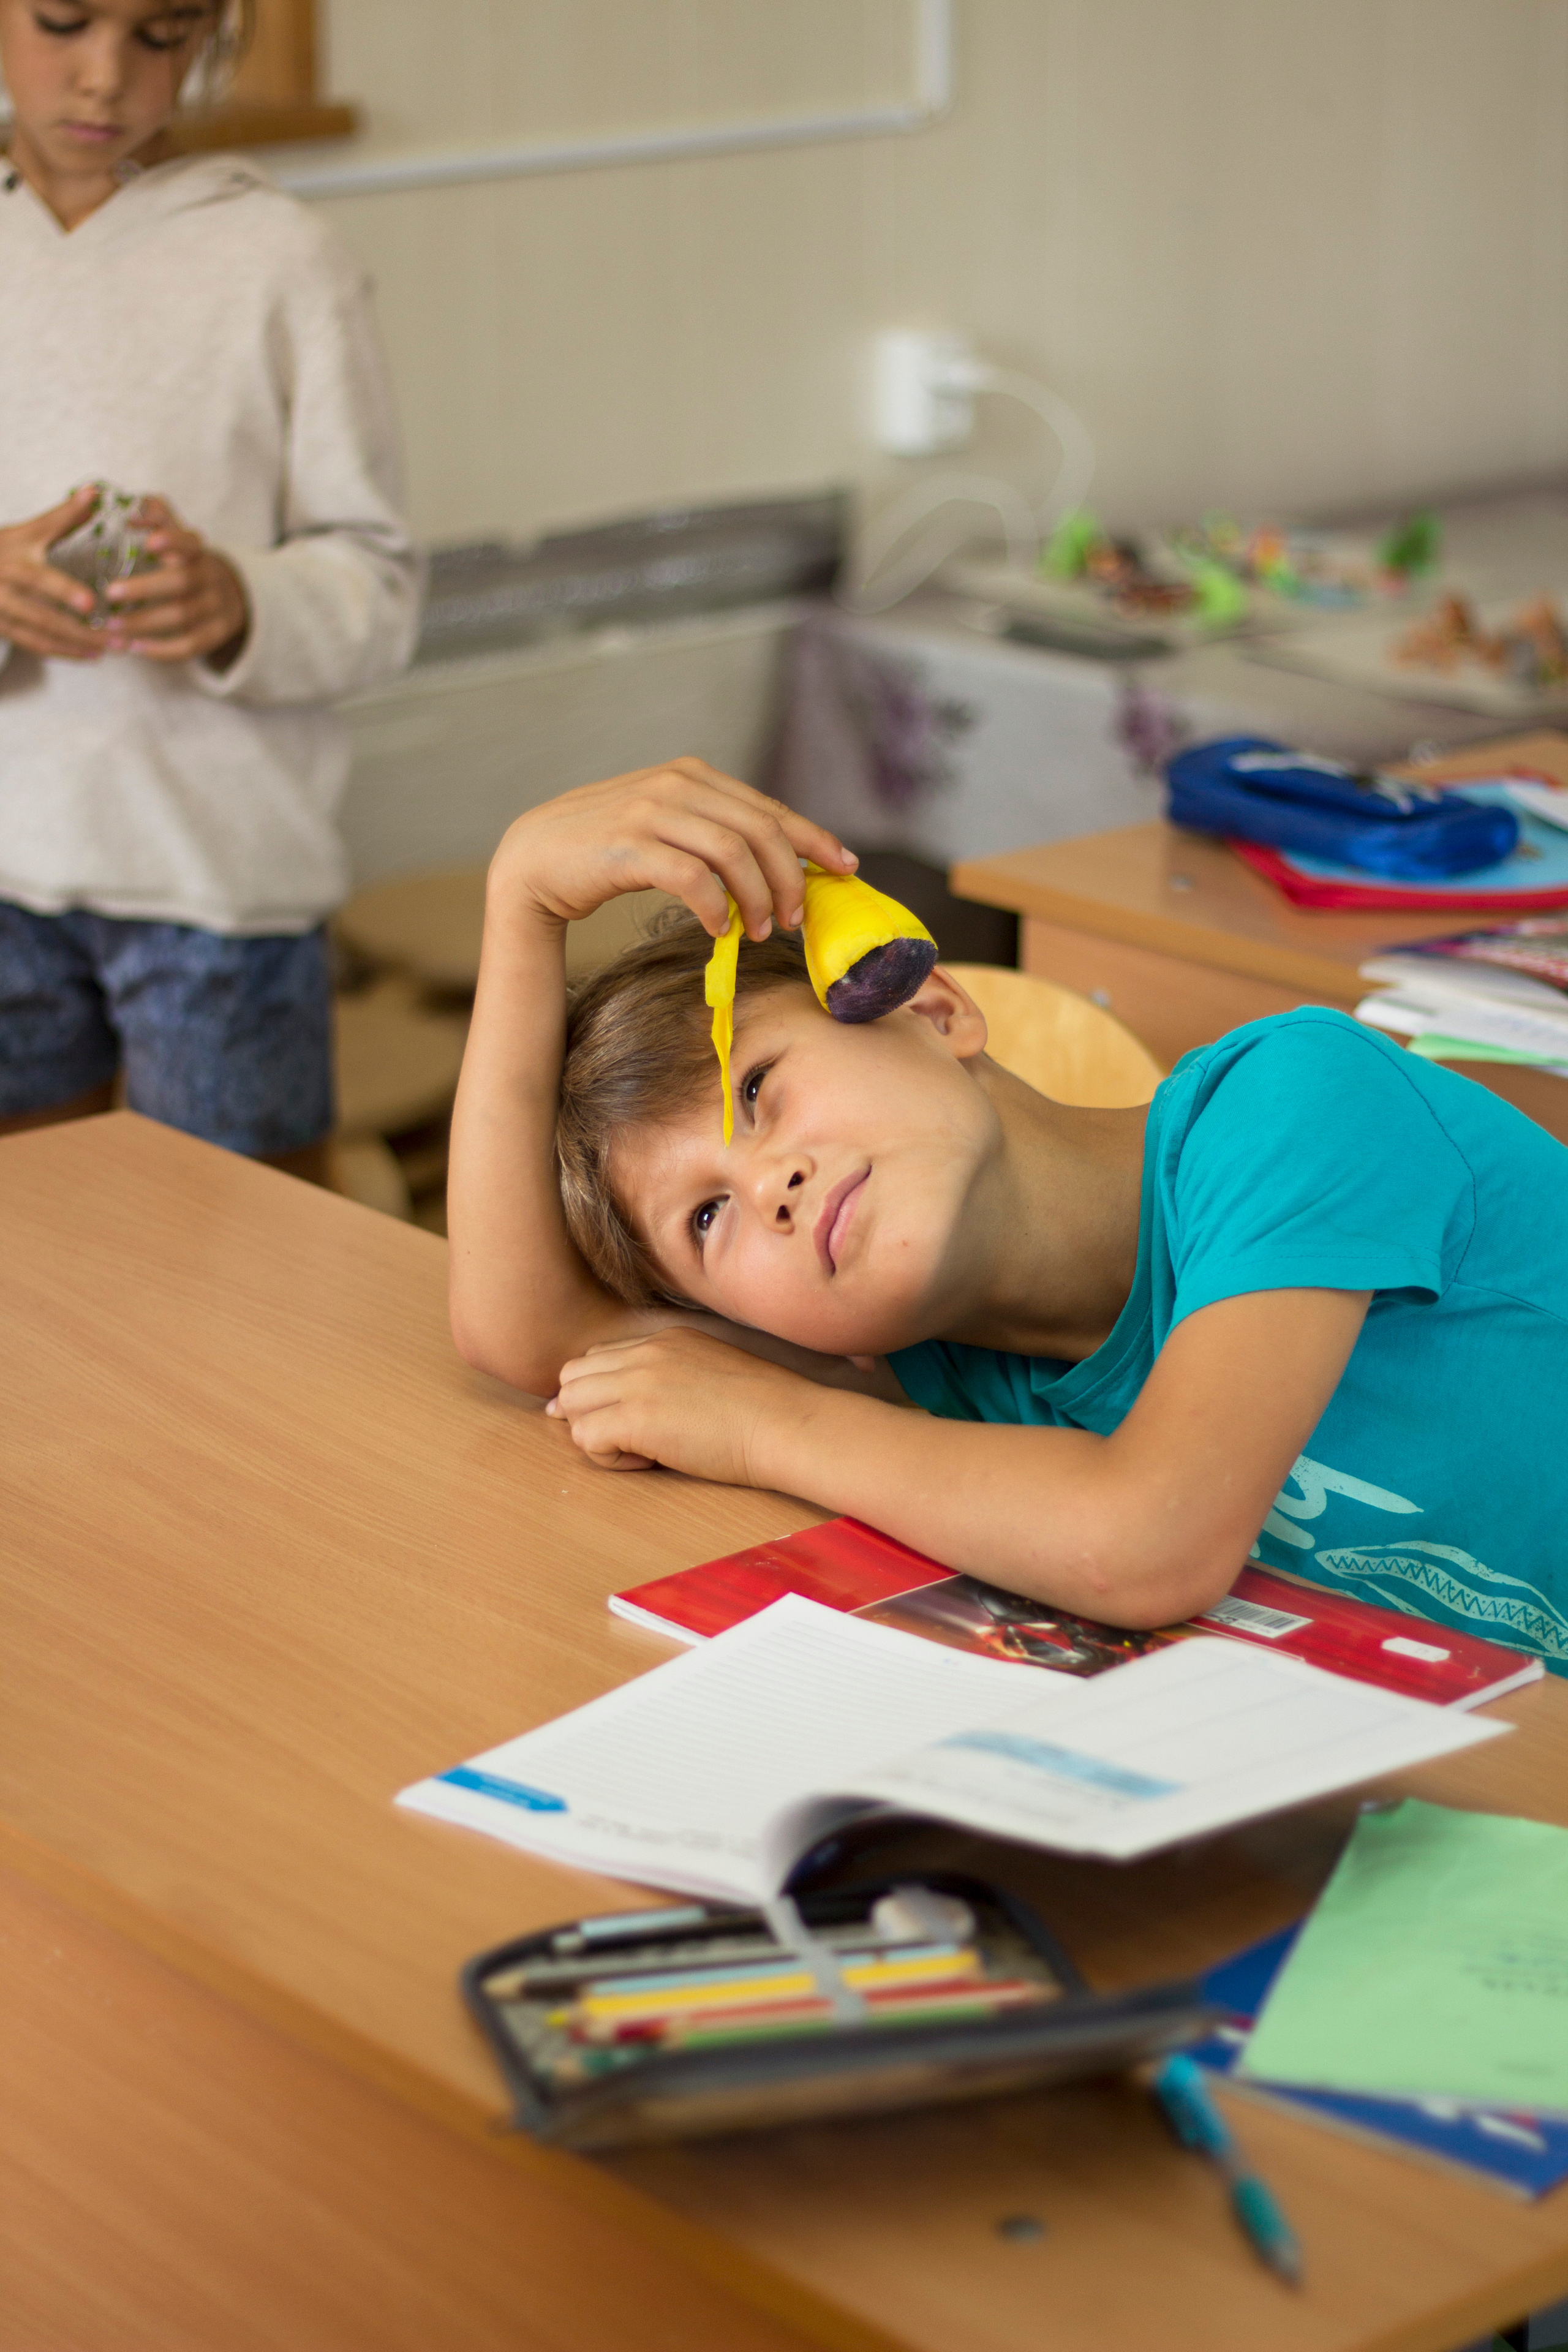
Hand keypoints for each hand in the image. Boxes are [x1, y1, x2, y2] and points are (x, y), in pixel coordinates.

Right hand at [0, 486, 107, 659]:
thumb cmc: (3, 549)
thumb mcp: (28, 531)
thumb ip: (62, 518)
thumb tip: (94, 494)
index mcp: (14, 562)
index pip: (39, 579)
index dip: (62, 590)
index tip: (90, 603)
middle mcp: (5, 590)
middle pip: (43, 617)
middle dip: (81, 631)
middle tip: (116, 639)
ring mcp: (2, 613)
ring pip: (41, 636)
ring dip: (78, 646)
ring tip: (112, 650)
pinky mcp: (3, 629)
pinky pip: (35, 646)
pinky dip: (64, 653)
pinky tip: (91, 656)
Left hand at [103, 497, 248, 667]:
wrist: (228, 595)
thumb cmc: (185, 562)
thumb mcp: (176, 536)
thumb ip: (155, 517)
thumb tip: (130, 506)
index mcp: (196, 550)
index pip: (188, 541)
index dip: (171, 540)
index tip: (149, 541)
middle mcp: (210, 576)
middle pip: (181, 582)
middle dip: (144, 589)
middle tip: (109, 594)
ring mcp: (217, 607)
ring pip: (182, 617)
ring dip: (143, 622)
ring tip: (110, 626)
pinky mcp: (216, 634)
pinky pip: (189, 646)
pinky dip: (160, 650)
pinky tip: (134, 648)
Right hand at [489, 756, 857, 944]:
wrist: (532, 861)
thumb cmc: (606, 852)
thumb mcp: (667, 829)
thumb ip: (711, 833)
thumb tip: (774, 865)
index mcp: (692, 776)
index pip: (769, 808)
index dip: (813, 839)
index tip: (844, 867)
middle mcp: (675, 784)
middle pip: (761, 830)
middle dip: (789, 878)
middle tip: (792, 919)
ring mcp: (651, 811)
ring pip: (734, 853)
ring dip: (756, 898)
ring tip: (757, 931)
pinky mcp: (629, 846)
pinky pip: (692, 878)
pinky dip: (715, 907)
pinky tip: (717, 929)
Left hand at [546, 1325, 820, 1479]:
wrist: (785, 1423)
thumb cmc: (764, 1411)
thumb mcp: (712, 1372)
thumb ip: (675, 1376)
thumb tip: (647, 1408)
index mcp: (664, 1340)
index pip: (599, 1358)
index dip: (603, 1394)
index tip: (628, 1421)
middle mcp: (644, 1353)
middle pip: (573, 1376)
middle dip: (587, 1411)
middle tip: (626, 1439)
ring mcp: (637, 1382)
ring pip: (570, 1404)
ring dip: (595, 1432)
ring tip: (639, 1450)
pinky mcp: (636, 1417)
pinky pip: (585, 1437)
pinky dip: (608, 1457)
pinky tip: (647, 1461)